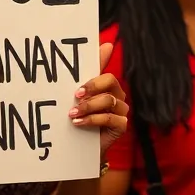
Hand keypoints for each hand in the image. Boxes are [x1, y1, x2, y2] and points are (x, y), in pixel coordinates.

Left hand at [70, 42, 128, 157]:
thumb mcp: (79, 97)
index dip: (94, 79)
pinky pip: (110, 118)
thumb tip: (102, 47)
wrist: (81, 147)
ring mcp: (121, 111)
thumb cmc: (81, 118)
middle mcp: (118, 96)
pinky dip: (93, 120)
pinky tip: (79, 123)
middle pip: (111, 83)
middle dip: (92, 89)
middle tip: (75, 97)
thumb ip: (85, 76)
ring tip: (73, 113)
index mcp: (109, 87)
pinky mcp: (122, 125)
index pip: (107, 75)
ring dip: (89, 106)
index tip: (77, 89)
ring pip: (109, 100)